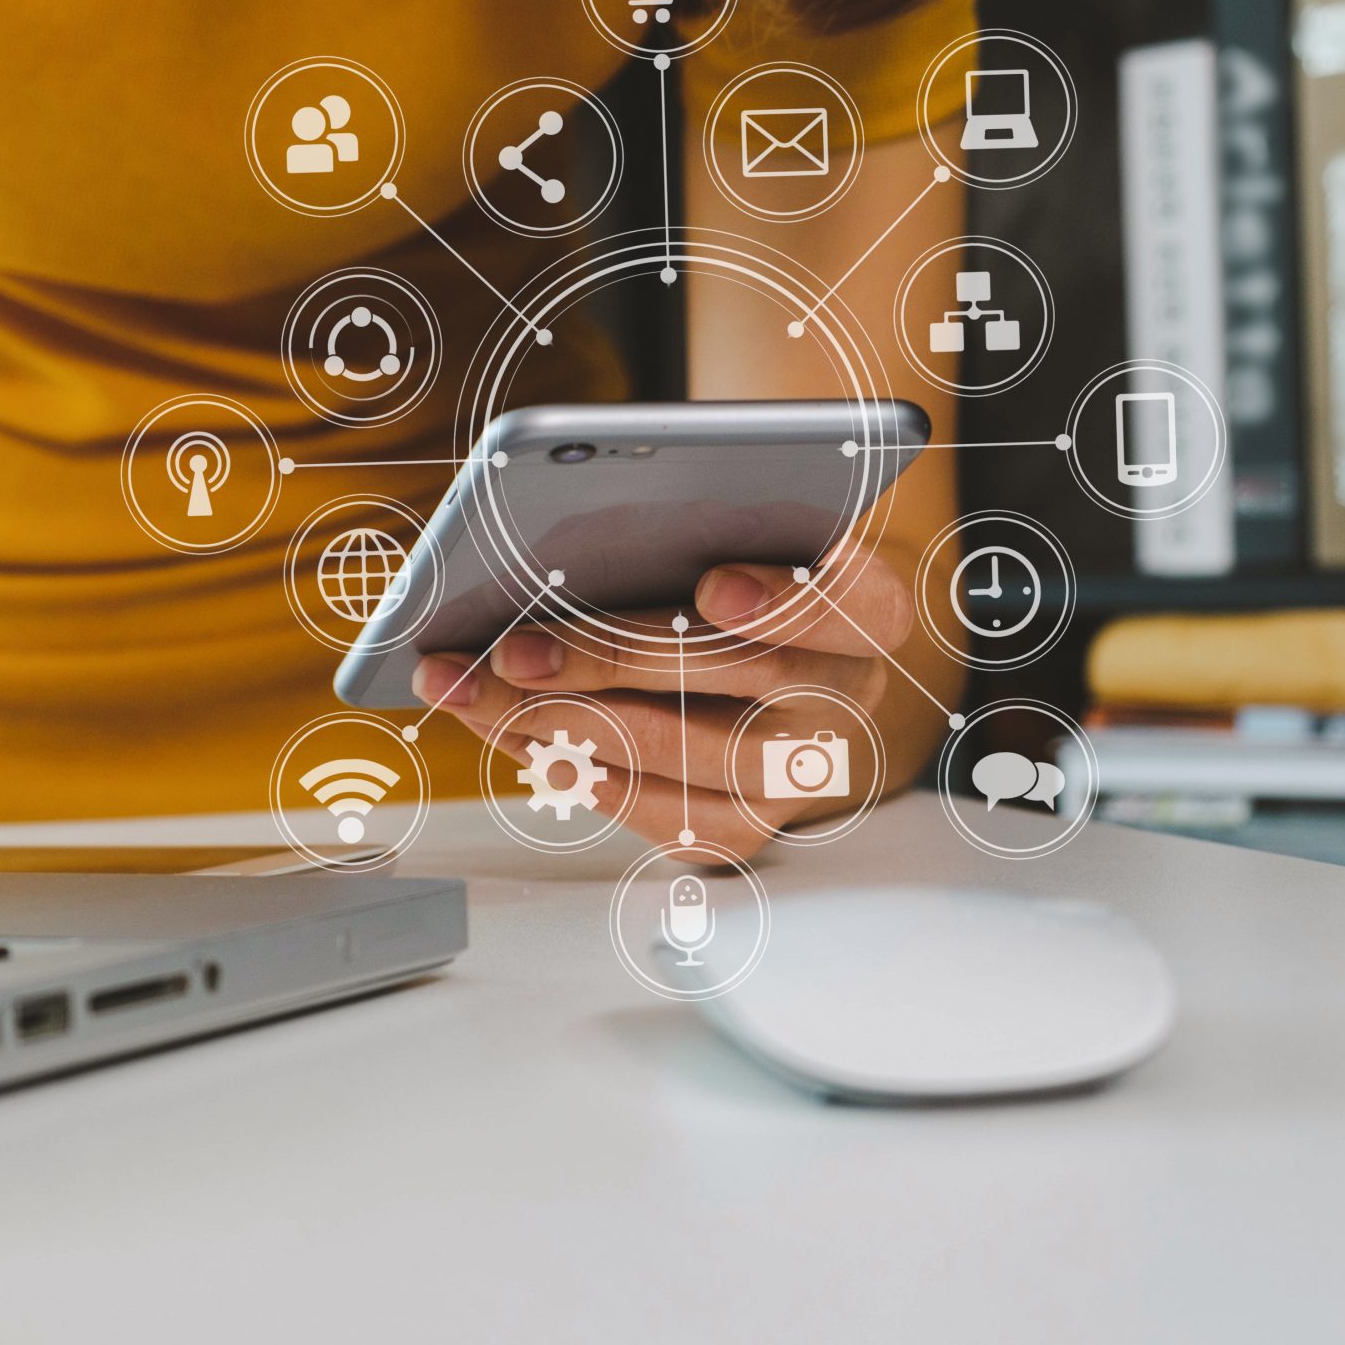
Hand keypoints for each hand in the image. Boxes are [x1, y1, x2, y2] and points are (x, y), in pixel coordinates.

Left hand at [411, 548, 937, 856]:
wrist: (773, 659)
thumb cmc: (742, 568)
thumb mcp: (743, 526)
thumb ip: (700, 517)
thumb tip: (575, 525)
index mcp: (873, 610)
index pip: (854, 602)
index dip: (786, 597)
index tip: (714, 585)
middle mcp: (846, 698)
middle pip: (735, 681)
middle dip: (608, 661)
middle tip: (513, 649)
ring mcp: (794, 776)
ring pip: (675, 755)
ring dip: (555, 721)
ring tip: (471, 689)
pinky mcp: (738, 827)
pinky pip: (648, 811)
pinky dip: (565, 766)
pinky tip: (502, 729)